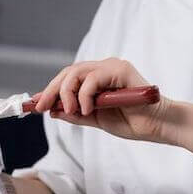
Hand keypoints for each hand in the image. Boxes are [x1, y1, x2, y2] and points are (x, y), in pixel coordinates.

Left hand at [33, 58, 171, 142]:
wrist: (157, 126)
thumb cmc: (132, 122)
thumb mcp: (95, 119)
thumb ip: (75, 114)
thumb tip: (52, 109)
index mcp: (98, 78)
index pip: (68, 78)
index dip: (50, 90)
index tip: (35, 103)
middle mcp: (104, 68)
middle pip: (68, 72)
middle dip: (51, 90)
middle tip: (42, 106)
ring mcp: (112, 67)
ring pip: (77, 72)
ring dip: (67, 92)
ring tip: (69, 110)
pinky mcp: (121, 70)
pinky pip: (93, 78)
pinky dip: (84, 94)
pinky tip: (85, 109)